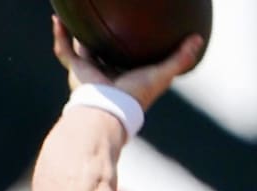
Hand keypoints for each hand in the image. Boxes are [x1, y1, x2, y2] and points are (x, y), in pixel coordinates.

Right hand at [50, 15, 203, 110]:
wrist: (111, 108)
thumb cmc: (138, 95)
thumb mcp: (164, 73)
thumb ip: (181, 57)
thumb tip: (199, 38)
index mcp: (128, 76)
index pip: (130, 59)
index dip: (132, 46)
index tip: (136, 31)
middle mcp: (108, 74)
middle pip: (105, 53)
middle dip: (104, 40)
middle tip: (105, 22)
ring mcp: (91, 72)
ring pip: (83, 49)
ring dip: (79, 34)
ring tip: (77, 17)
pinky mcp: (76, 69)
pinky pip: (64, 49)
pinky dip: (60, 35)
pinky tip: (58, 18)